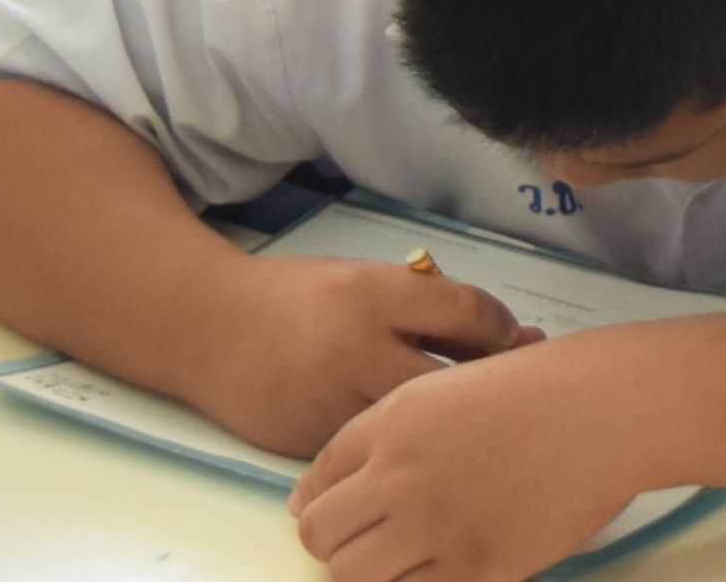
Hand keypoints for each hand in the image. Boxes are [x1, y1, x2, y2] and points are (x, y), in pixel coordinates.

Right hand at [208, 253, 538, 462]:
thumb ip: (417, 300)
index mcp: (371, 294)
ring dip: (447, 419)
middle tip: (514, 377)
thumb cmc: (295, 297)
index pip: (464, 311)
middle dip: (489, 379)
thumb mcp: (359, 276)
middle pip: (450, 377)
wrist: (207, 328)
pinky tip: (420, 437)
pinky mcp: (312, 442)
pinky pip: (374, 449)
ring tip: (473, 412)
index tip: (517, 334)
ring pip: (413, 424)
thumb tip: (492, 328)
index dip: (503, 325)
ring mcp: (331, 401)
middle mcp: (355, 349)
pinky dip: (399, 443)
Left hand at [290, 344, 636, 581]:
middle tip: (367, 541)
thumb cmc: (542, 387)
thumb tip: (346, 484)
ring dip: (371, 571)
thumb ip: (396, 431)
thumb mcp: (452, 386)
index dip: (319, 502)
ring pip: (354, 576)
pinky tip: (448, 567)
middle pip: (319, 534)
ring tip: (405, 558)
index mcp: (392, 422)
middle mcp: (401, 475)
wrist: (607, 408)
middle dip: (334, 541)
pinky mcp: (479, 569)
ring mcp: (437, 527)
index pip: (316, 479)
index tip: (337, 513)